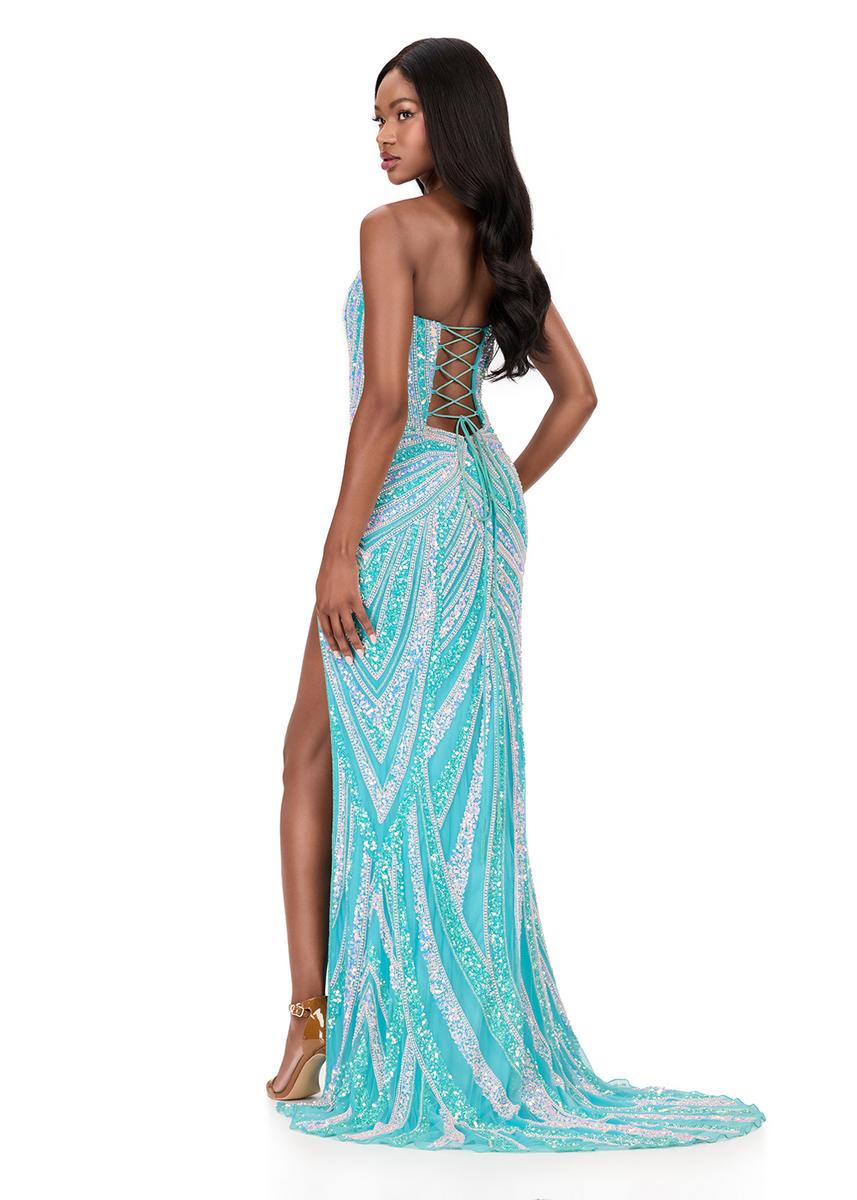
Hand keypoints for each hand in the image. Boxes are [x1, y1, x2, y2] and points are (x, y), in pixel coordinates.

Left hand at [315, 546, 375, 661]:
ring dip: (357, 644)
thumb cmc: (328, 571)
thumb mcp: (321, 590)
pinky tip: (374, 637)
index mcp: (321, 608)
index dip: (332, 645)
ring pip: (350, 630)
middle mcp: (330, 609)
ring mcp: (342, 605)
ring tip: (363, 654)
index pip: (326, 632)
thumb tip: (327, 613)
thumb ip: (324, 604)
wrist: (337, 557)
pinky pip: (362, 618)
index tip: (338, 655)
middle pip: (338, 634)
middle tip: (351, 662)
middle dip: (345, 650)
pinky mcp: (354, 599)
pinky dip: (369, 629)